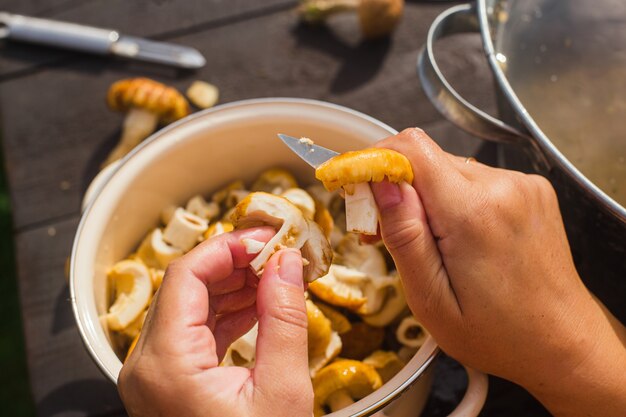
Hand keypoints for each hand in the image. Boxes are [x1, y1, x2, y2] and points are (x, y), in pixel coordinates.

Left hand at [118, 228, 312, 416]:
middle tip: (277, 252)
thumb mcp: (282, 391)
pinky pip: (193, 331)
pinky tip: (258, 303)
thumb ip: (285, 319)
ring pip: (189, 306)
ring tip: (274, 274)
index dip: (228, 247)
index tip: (267, 236)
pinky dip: (225, 311)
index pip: (187, 276)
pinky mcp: (167, 381)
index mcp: (165, 363)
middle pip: (185, 286)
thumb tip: (288, 262)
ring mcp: (153, 374)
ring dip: (232, 284)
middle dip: (234, 263)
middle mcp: (146, 364)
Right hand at [370, 128, 625, 416]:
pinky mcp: (531, 190)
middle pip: (427, 158)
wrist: (563, 342)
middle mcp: (503, 186)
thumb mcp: (431, 300)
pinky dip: (455, 199)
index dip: (374, 160)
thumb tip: (381, 182)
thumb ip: (404, 236)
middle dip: (397, 187)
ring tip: (429, 243)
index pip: (410, 149)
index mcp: (473, 213)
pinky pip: (475, 178)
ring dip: (427, 196)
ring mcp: (523, 184)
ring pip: (449, 168)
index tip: (356, 187)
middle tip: (386, 231)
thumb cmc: (496, 334)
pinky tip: (458, 237)